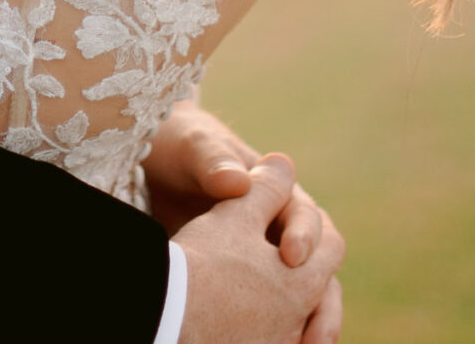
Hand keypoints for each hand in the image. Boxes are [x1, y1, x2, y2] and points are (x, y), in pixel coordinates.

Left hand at [176, 155, 345, 343]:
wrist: (153, 166)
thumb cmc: (178, 148)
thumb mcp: (192, 148)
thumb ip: (213, 161)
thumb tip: (238, 181)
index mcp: (277, 193)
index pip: (307, 217)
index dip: (304, 235)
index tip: (290, 255)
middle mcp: (280, 230)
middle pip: (318, 268)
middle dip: (321, 299)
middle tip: (315, 331)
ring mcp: (265, 261)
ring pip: (303, 299)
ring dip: (309, 325)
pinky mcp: (247, 287)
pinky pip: (273, 315)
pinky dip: (279, 334)